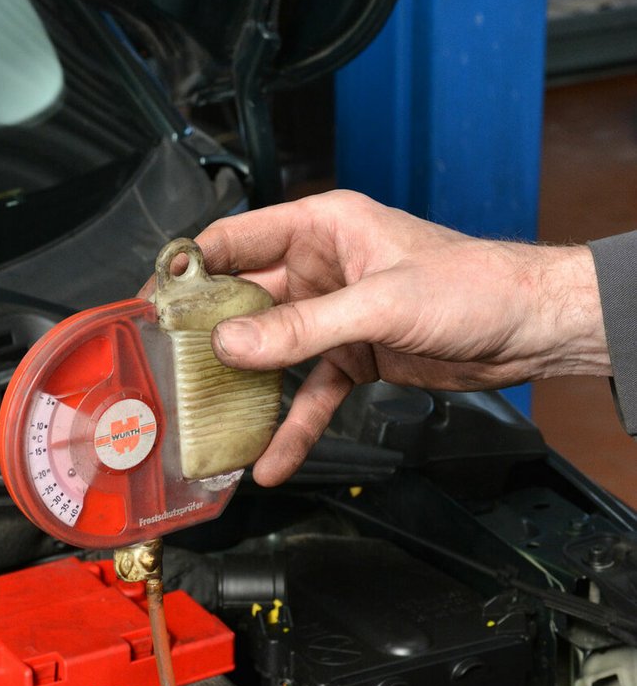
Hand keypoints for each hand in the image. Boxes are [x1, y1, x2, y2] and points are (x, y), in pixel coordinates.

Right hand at [186, 190, 609, 484]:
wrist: (529, 328)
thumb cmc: (474, 286)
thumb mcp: (380, 304)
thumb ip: (302, 327)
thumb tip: (233, 342)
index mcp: (323, 227)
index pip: (238, 239)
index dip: (193, 268)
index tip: (157, 301)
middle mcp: (321, 268)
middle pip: (245, 302)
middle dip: (210, 339)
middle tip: (170, 372)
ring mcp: (334, 315)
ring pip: (272, 354)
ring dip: (246, 390)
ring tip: (209, 424)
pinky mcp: (352, 356)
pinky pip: (309, 394)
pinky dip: (292, 426)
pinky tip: (272, 459)